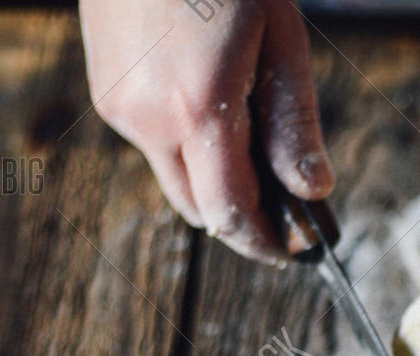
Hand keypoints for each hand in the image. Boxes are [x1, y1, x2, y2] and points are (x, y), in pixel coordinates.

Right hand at [78, 0, 332, 263]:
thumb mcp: (281, 39)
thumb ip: (296, 124)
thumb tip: (314, 191)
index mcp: (199, 109)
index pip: (233, 214)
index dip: (266, 243)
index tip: (295, 251)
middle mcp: (148, 120)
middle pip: (200, 210)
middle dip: (243, 218)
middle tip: (285, 211)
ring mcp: (118, 107)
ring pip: (175, 179)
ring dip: (213, 181)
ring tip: (253, 145)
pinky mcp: (105, 92)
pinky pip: (153, 144)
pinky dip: (186, 147)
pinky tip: (212, 104)